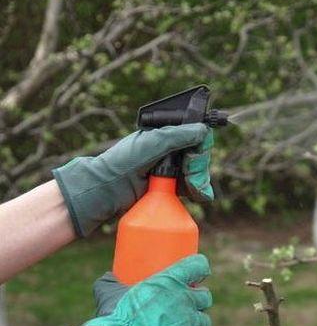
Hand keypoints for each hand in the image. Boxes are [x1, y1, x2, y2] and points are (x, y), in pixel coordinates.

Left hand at [52, 123, 213, 236]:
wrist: (105, 192)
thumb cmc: (121, 164)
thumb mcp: (150, 145)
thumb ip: (176, 136)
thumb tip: (202, 130)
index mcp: (165, 136)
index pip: (195, 136)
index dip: (200, 148)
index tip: (194, 160)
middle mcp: (169, 150)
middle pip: (199, 155)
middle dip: (199, 168)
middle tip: (192, 181)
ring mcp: (170, 169)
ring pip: (197, 172)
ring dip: (201, 181)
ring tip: (195, 192)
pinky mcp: (169, 187)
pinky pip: (192, 187)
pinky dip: (199, 191)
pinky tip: (199, 195)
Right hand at [75, 254, 212, 325]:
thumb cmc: (117, 315)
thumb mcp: (110, 291)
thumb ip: (111, 282)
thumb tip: (108, 277)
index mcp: (171, 280)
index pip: (198, 265)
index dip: (199, 269)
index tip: (195, 275)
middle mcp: (185, 298)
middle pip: (205, 296)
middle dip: (198, 300)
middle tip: (185, 304)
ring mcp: (189, 320)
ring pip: (204, 320)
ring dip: (197, 323)